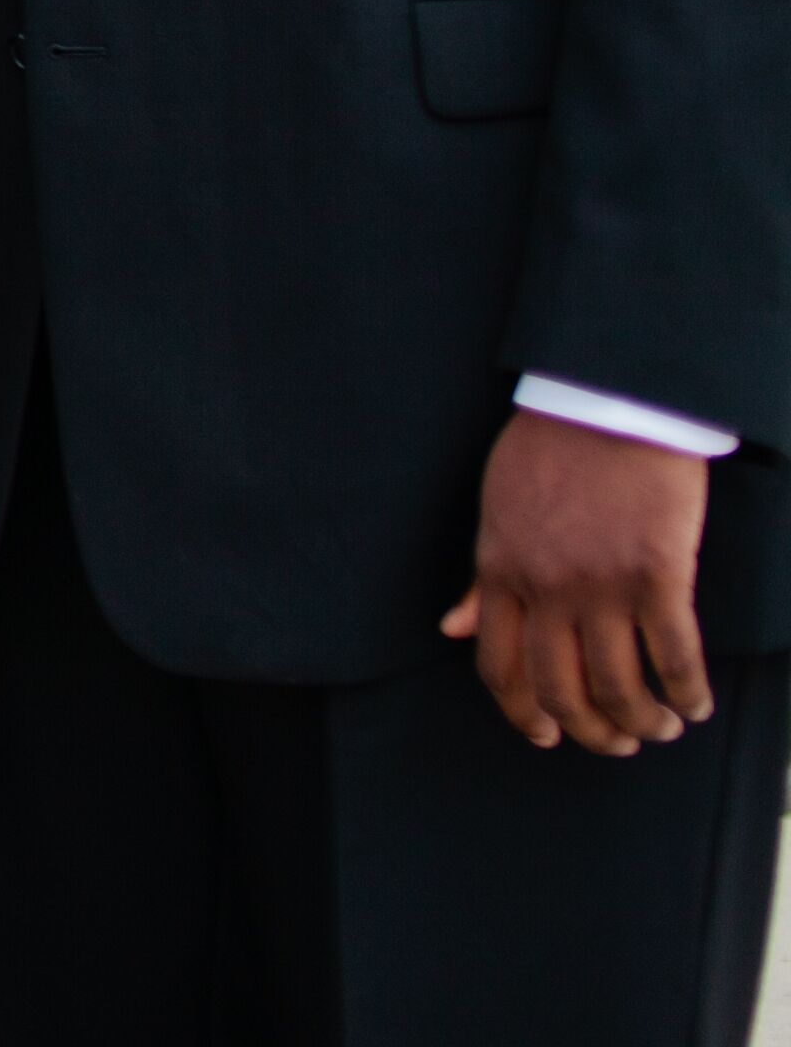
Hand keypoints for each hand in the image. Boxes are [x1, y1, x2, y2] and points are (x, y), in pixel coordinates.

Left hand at [442, 409, 719, 755]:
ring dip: (642, 721)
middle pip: (560, 689)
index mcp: (500, 570)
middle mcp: (546, 587)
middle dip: (589, 731)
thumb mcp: (496, 513)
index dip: (522, 712)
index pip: (499, 663)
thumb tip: (450, 629)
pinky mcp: (658, 574)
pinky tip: (696, 704)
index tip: (546, 736)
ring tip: (661, 727)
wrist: (607, 403)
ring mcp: (602, 584)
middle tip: (616, 742)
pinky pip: (674, 656)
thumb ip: (482, 580)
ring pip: (619, 686)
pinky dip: (688, 691)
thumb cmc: (550, 453)